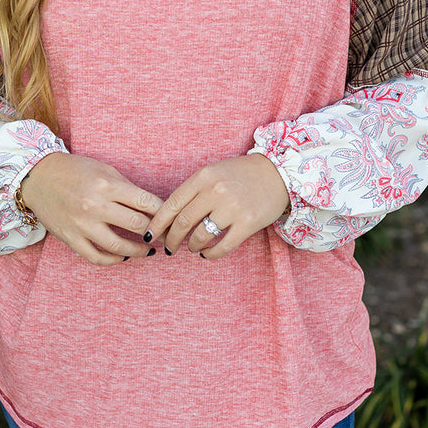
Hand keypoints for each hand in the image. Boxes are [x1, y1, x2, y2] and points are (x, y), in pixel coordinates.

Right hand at [20, 153, 162, 265]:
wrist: (38, 177)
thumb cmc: (75, 170)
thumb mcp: (104, 170)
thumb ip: (127, 189)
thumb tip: (152, 207)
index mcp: (107, 185)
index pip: (145, 202)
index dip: (163, 212)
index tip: (172, 217)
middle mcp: (95, 206)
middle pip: (137, 225)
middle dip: (156, 232)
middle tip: (165, 235)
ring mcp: (82, 225)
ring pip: (119, 246)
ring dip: (139, 251)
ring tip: (148, 250)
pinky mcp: (71, 238)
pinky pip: (96, 257)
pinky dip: (113, 260)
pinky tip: (123, 256)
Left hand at [144, 153, 289, 258]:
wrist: (278, 172)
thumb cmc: (241, 174)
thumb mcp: (214, 173)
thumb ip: (194, 191)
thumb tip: (170, 218)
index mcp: (203, 176)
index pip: (172, 204)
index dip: (157, 223)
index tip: (150, 235)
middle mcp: (215, 191)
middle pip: (182, 222)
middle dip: (171, 239)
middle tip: (168, 247)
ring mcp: (232, 207)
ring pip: (200, 236)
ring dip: (191, 247)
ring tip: (192, 248)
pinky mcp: (247, 223)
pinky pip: (223, 246)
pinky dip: (211, 254)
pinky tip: (207, 253)